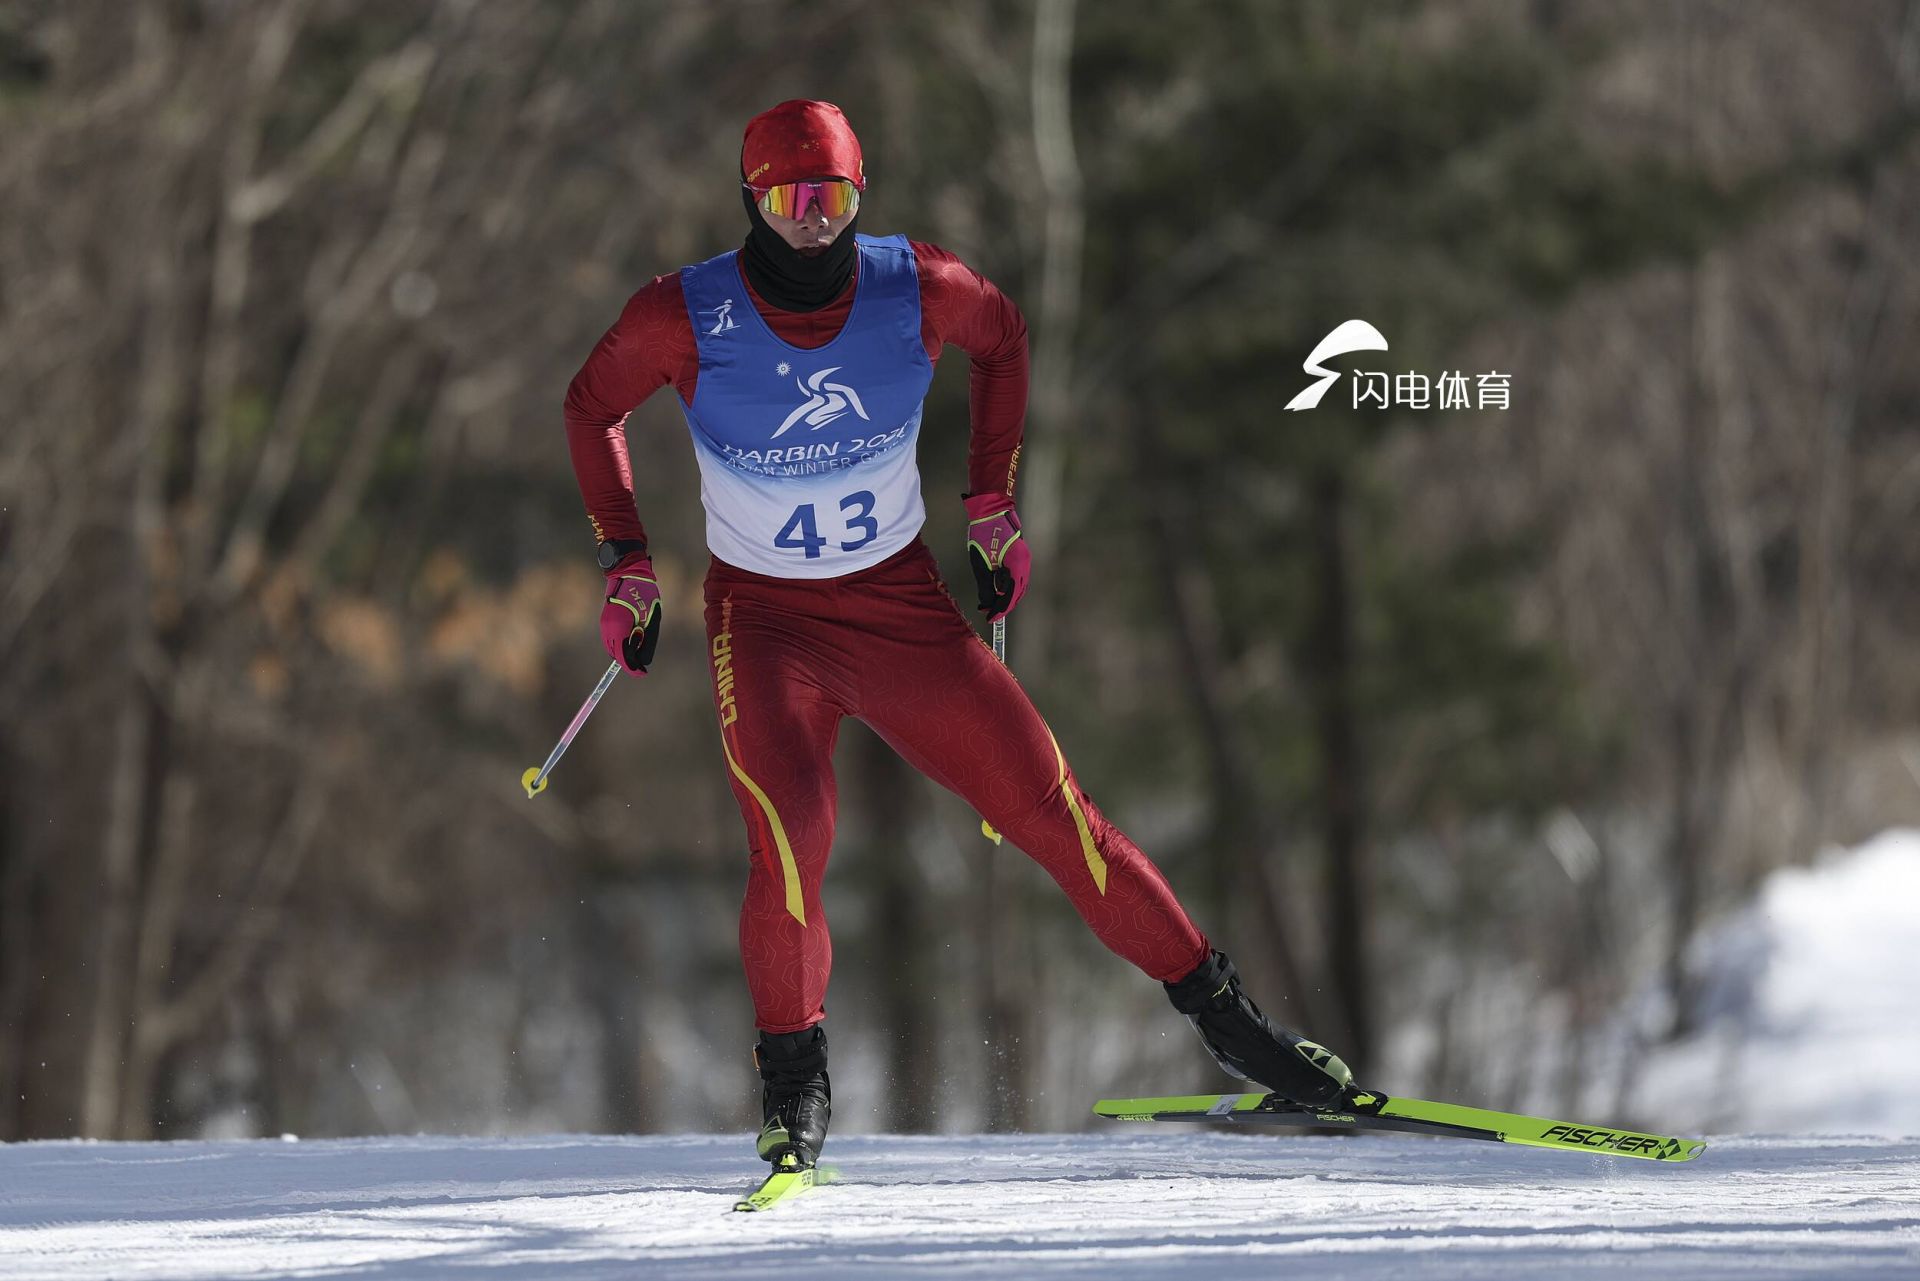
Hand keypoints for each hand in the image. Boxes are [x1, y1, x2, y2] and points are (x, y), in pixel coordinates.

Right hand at [600, 555, 661, 674]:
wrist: (629, 573)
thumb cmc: (645, 594)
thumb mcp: (652, 620)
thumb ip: (647, 641)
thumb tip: (643, 661)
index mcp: (620, 627)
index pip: (623, 656)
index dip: (632, 668)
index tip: (641, 673)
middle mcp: (608, 627)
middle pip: (616, 654)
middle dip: (628, 661)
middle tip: (642, 664)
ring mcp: (604, 623)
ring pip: (612, 648)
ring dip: (623, 653)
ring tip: (638, 649)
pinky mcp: (604, 619)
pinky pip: (610, 639)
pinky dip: (619, 644)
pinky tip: (630, 641)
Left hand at [964, 493, 1029, 620]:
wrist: (991, 508)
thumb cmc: (985, 533)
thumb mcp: (981, 563)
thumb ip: (986, 585)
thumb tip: (987, 604)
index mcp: (1017, 565)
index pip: (1011, 595)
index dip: (1001, 609)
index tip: (991, 619)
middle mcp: (1025, 563)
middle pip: (1017, 592)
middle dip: (1004, 604)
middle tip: (990, 613)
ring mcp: (1024, 558)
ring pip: (1018, 585)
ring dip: (1006, 596)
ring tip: (992, 603)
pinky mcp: (1019, 554)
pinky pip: (1016, 576)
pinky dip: (1007, 585)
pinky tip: (997, 589)